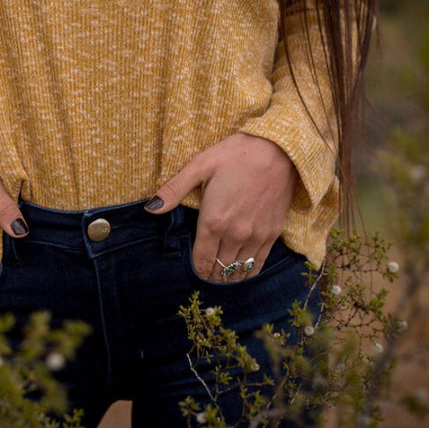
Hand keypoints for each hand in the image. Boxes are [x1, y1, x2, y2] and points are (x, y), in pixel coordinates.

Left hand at [144, 133, 296, 282]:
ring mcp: (256, 235)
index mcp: (213, 221)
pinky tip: (241, 272)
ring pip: (238, 269)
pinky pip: (258, 263)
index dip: (197, 270)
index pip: (202, 261)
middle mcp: (235, 234)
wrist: (277, 150)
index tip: (195, 272)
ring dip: (228, 277)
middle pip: (220, 268)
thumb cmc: (235, 155)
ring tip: (221, 277)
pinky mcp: (272, 233)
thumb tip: (150, 209)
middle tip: (206, 276)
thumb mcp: (199, 166)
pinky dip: (248, 271)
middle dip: (211, 275)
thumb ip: (174, 190)